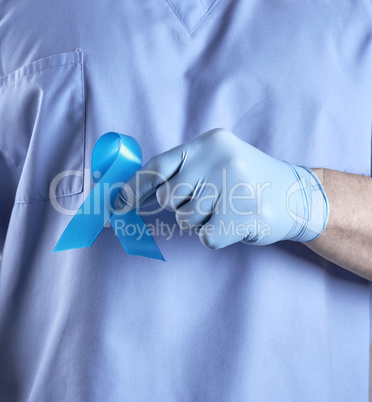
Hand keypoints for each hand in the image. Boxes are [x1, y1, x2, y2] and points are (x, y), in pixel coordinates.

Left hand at [114, 129, 327, 248]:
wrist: (296, 195)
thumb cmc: (247, 181)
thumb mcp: (216, 163)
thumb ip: (181, 173)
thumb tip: (132, 196)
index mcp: (209, 142)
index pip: (157, 167)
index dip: (132, 189)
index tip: (115, 205)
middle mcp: (219, 158)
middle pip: (168, 198)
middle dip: (182, 206)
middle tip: (210, 201)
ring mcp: (233, 186)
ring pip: (186, 220)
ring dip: (201, 221)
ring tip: (228, 208)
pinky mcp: (242, 216)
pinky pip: (206, 238)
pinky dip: (217, 236)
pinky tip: (237, 222)